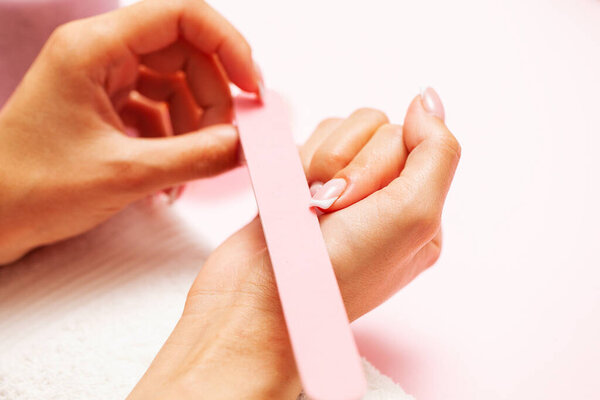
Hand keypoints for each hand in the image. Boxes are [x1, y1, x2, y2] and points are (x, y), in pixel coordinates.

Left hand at [0, 0, 261, 263]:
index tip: (252, 88)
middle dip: (215, 100)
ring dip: (197, 126)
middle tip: (228, 142)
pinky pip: (160, 111)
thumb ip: (196, 157)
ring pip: (177, 85)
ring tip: (196, 168)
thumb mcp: (125, 174)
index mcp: (95, 47)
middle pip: (186, 55)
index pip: (182, 14)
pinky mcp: (106, 106)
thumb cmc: (31, 187)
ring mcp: (103, 80)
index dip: (228, 45)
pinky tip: (174, 176)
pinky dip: (177, 140)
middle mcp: (101, 53)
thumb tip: (246, 146)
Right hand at [128, 88, 460, 398]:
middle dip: (346, 164)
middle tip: (330, 207)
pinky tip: (289, 199)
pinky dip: (294, 164)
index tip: (359, 201)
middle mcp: (381, 200)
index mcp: (417, 212)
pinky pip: (304, 141)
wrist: (257, 302)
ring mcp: (337, 192)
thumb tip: (427, 99)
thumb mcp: (413, 215)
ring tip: (307, 206)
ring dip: (317, 163)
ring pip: (337, 130)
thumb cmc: (336, 272)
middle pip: (375, 129)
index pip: (414, 140)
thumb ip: (436, 151)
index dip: (381, 159)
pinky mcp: (299, 185)